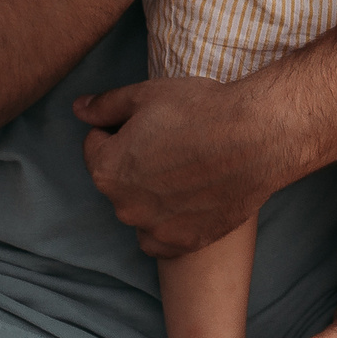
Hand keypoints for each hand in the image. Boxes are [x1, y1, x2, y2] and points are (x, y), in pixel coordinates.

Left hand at [75, 76, 282, 257]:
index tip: (153, 122)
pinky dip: (169, 221)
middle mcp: (124, 206)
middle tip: (174, 141)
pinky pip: (161, 237)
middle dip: (136, 162)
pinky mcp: (184, 242)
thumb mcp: (148, 95)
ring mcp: (155, 229)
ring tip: (190, 168)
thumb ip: (105, 106)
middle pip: (119, 179)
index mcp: (107, 170)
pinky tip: (193, 197)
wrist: (258, 138)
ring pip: (141, 208)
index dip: (122, 127)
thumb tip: (78, 109)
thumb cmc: (203, 111)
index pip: (96, 144)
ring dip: (154, 192)